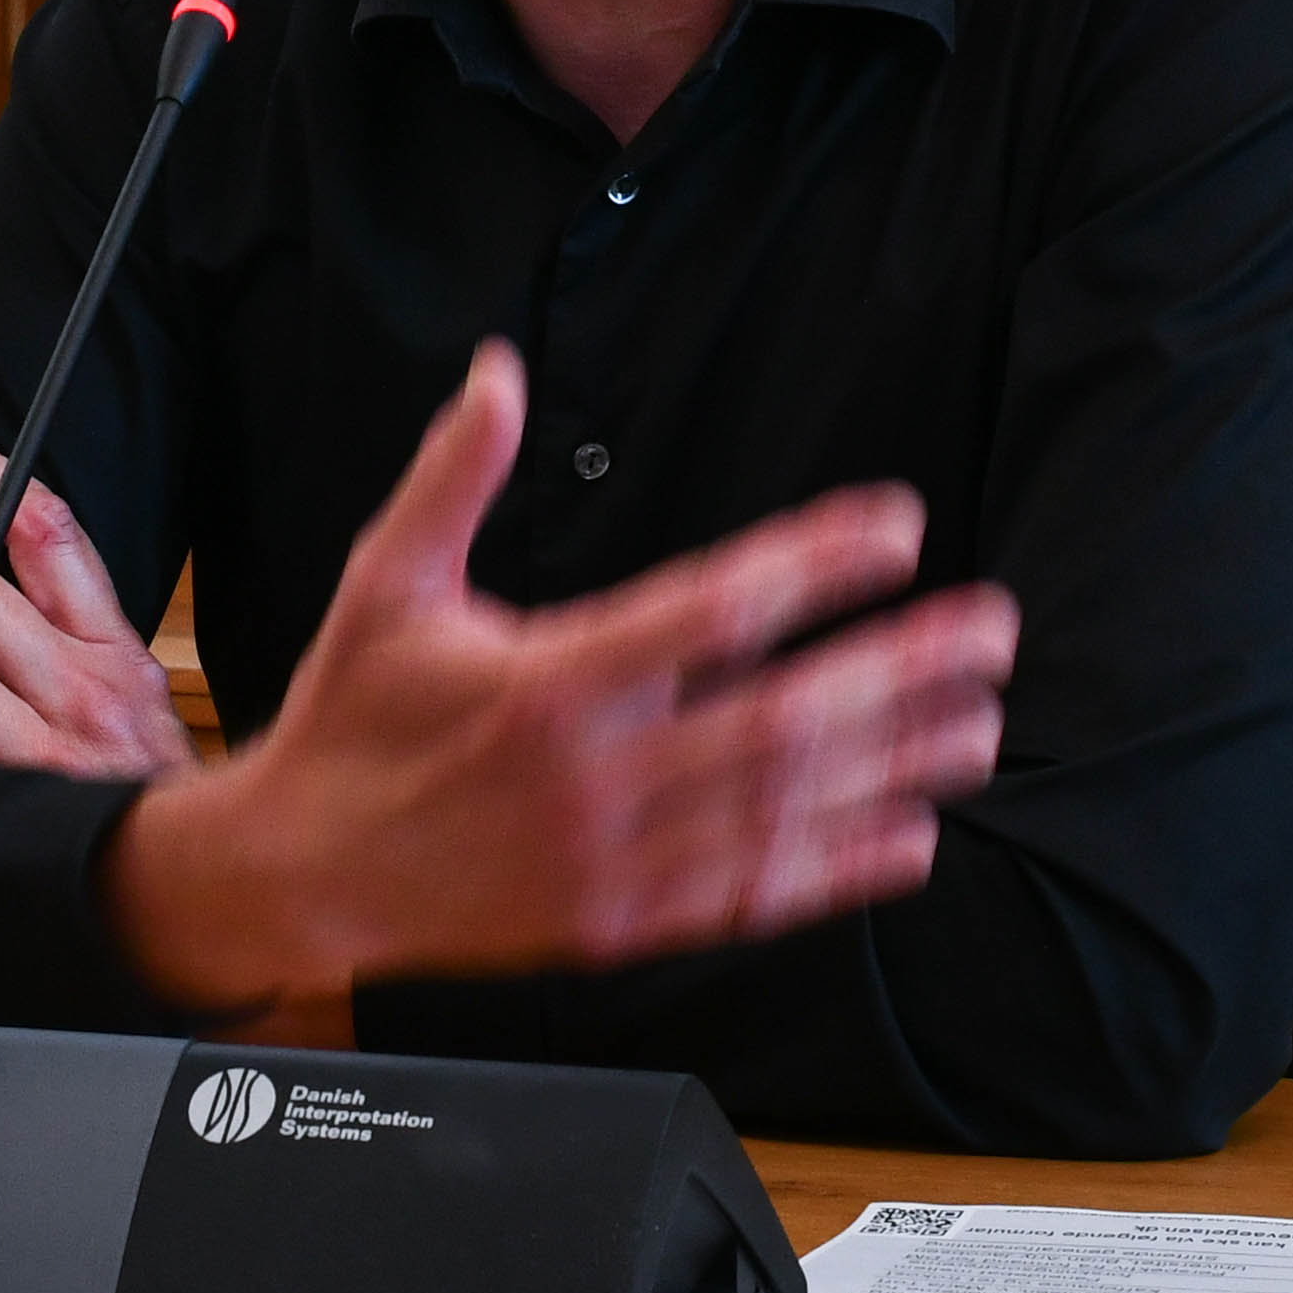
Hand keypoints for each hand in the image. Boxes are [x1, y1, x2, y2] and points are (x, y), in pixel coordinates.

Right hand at [95, 352, 1014, 1003]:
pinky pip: (754, 897)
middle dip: (901, 673)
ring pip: (786, 813)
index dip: (815, 565)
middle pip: (782, 721)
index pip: (711, 612)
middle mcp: (596, 777)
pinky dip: (840, 872)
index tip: (896, 527)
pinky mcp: (623, 924)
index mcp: (548, 683)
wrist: (304, 875)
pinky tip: (913, 839)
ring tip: (979, 724)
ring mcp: (616, 860)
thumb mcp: (387, 581)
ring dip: (896, 769)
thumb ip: (452, 474)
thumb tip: (496, 368)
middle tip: (989, 631)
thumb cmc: (354, 721)